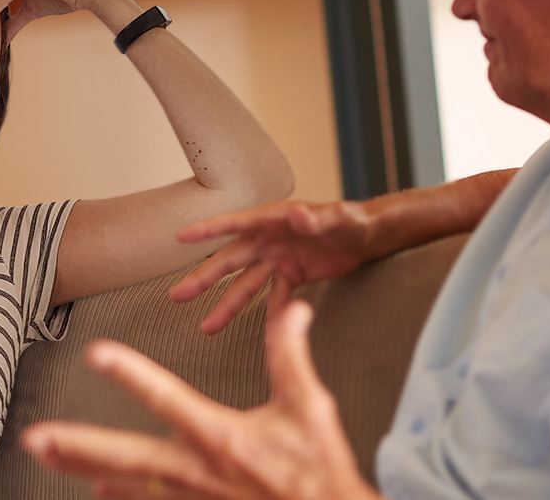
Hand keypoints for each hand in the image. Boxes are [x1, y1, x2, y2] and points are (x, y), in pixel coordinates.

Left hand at [22, 299, 381, 499]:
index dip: (129, 373)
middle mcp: (195, 471)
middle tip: (35, 436)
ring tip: (45, 455)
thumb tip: (292, 310)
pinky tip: (95, 490)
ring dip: (81, 468)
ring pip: (124, 483)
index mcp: (220, 436)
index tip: (96, 352)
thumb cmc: (316, 473)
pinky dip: (119, 498)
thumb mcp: (308, 409)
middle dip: (78, 444)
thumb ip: (291, 357)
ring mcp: (190, 499)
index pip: (165, 397)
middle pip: (125, 456)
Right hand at [172, 199, 378, 334]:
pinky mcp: (292, 274)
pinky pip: (274, 297)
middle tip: (178, 296)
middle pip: (231, 260)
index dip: (208, 230)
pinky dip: (269, 314)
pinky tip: (260, 333)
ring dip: (227, 306)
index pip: (235, 224)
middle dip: (204, 279)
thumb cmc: (354, 220)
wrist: (370, 235)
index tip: (181, 237)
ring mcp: (278, 258)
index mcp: (275, 220)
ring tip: (207, 327)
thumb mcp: (339, 218)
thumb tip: (298, 215)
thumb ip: (318, 219)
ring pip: (246, 285)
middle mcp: (270, 239)